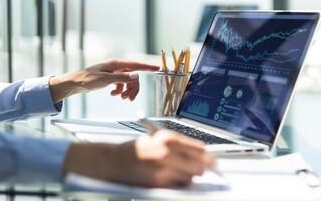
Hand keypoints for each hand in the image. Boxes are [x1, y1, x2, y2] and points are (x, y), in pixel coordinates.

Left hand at [49, 59, 158, 102]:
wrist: (76, 83)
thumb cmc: (89, 79)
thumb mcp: (106, 80)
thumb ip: (122, 78)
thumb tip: (136, 75)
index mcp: (117, 64)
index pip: (136, 65)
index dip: (148, 67)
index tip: (157, 68)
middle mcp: (117, 67)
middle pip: (133, 77)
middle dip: (133, 88)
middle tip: (129, 99)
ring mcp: (114, 72)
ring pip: (128, 82)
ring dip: (127, 91)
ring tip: (121, 98)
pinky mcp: (111, 78)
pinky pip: (121, 84)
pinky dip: (120, 90)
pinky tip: (114, 95)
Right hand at [62, 130, 215, 187]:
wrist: (113, 161)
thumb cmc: (135, 149)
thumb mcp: (157, 138)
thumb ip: (177, 145)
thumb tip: (199, 152)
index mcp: (168, 138)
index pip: (198, 148)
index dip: (207, 155)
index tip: (212, 159)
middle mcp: (168, 153)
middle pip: (199, 165)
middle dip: (204, 167)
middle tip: (207, 169)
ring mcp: (164, 170)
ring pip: (191, 178)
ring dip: (190, 176)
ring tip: (180, 172)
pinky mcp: (159, 183)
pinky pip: (179, 186)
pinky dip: (180, 183)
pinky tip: (174, 178)